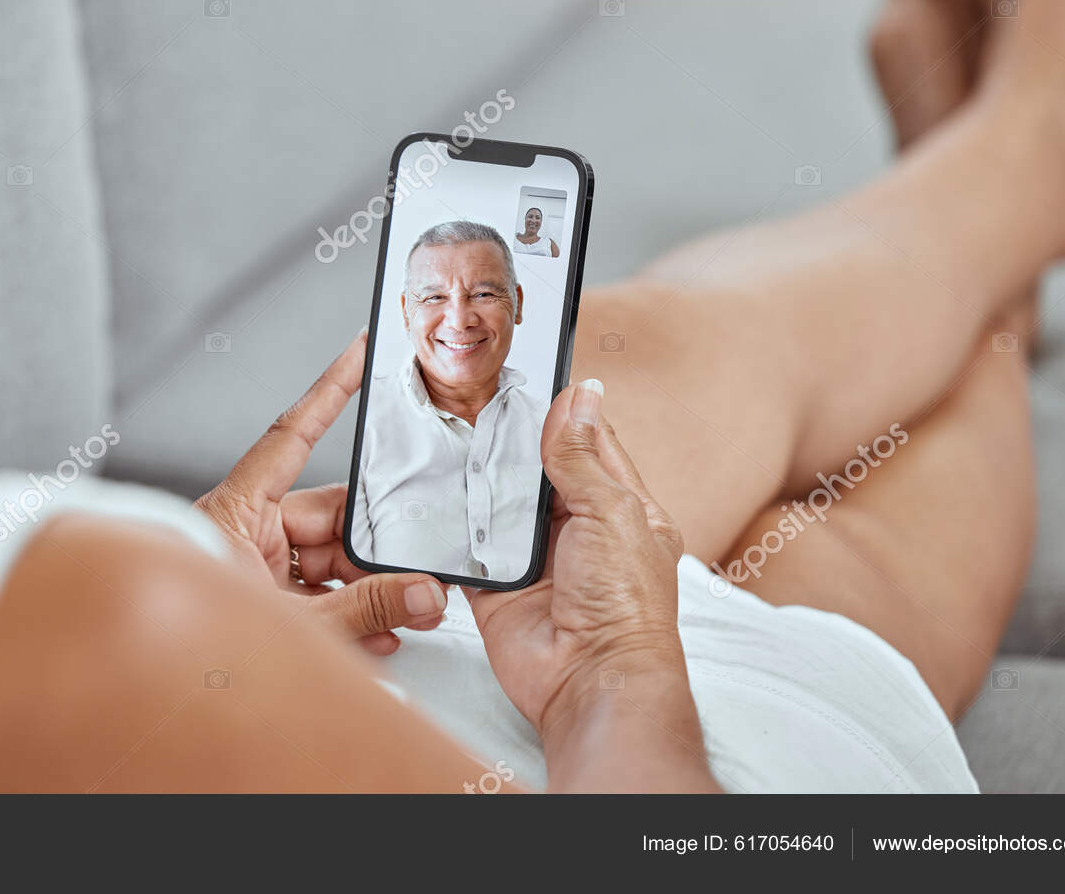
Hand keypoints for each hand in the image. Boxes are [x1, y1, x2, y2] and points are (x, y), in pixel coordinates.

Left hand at [195, 330, 448, 654]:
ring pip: (326, 563)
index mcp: (232, 512)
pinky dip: (348, 612)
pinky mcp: (258, 602)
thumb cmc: (187, 655)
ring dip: (369, 590)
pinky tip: (384, 632)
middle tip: (424, 571)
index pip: (291, 436)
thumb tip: (422, 592)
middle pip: (327, 518)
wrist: (145, 701)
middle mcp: (241, 532)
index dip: (329, 391)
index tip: (359, 351)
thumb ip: (364, 610)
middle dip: (379, 548)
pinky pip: (313, 595)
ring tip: (411, 611)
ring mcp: (249, 568)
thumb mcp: (293, 628)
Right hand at [470, 379, 685, 738]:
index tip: (534, 382)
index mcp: (624, 510)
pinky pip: (470, 548)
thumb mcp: (612, 512)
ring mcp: (538, 559)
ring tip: (456, 444)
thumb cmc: (624, 608)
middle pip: (540, 473)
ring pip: (502, 505)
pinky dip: (456, 531)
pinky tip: (441, 500)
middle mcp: (580, 532)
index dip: (564, 416)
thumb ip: (582, 457)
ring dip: (484, 485)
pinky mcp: (500, 585)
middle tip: (482, 409)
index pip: (591, 446)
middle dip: (514, 448)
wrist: (589, 680)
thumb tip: (578, 398)